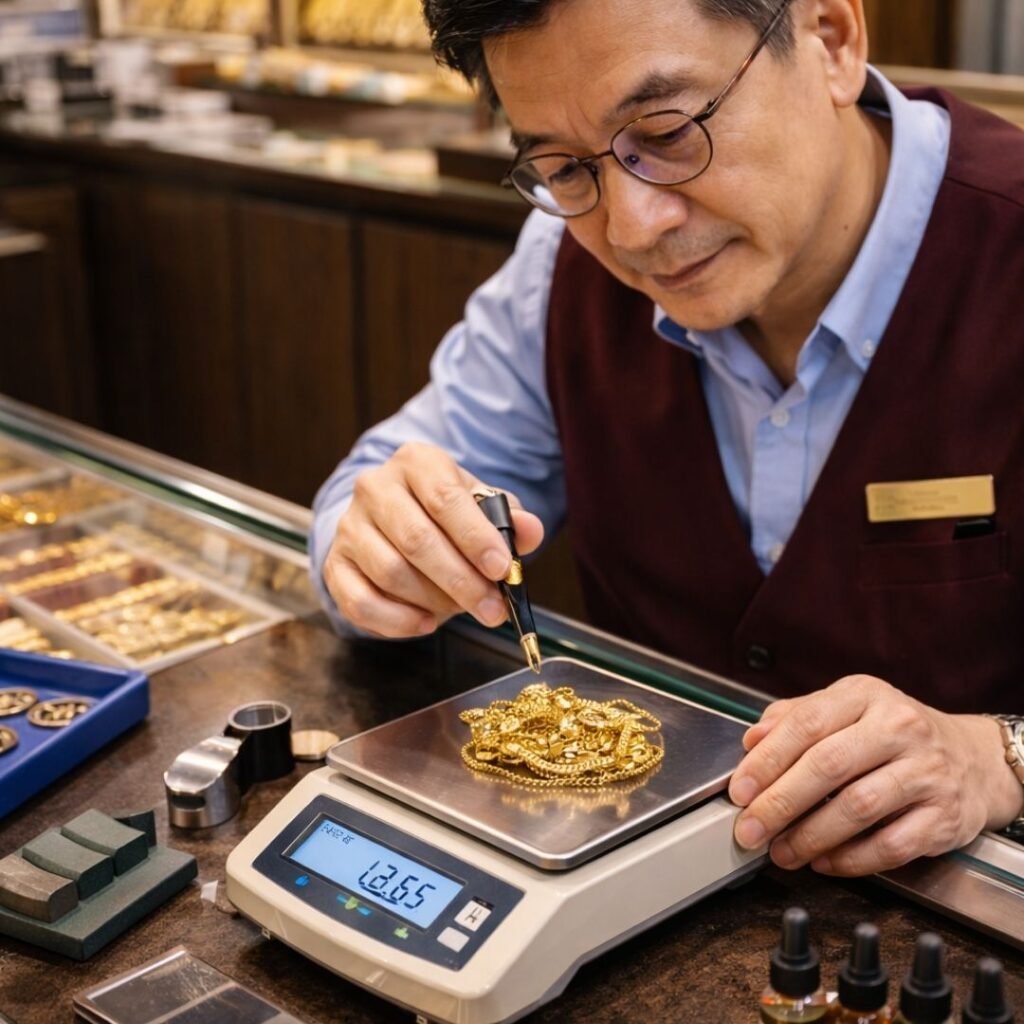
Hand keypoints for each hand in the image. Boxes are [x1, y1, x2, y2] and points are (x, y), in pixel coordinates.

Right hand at [324, 442, 543, 637]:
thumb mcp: (481, 505)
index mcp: (416, 462)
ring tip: (461, 609)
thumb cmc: (445, 512)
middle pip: (417, 540)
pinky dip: (397, 621)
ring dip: (434, 601)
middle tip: (492, 609)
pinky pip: (360, 601)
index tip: (502, 569)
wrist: (392, 517)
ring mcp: (350, 526)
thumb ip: (508, 518)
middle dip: (461, 581)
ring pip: (391, 572)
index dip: (475, 538)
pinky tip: (425, 623)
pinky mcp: (335, 564)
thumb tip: (529, 531)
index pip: (445, 497)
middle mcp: (375, 487)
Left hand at [728, 675, 1023, 876]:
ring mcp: (926, 772)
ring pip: (858, 807)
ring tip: (781, 851)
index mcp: (865, 696)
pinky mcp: (945, 816)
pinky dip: (851, 859)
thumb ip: (795, 719)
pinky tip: (824, 862)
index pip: (807, 724)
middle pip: (828, 766)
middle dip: (780, 803)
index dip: (767, 760)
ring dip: (811, 836)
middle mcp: (898, 728)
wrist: (973, 760)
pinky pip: (891, 844)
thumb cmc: (893, 736)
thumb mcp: (845, 709)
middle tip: (750, 829)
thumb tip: (752, 741)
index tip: (740, 790)